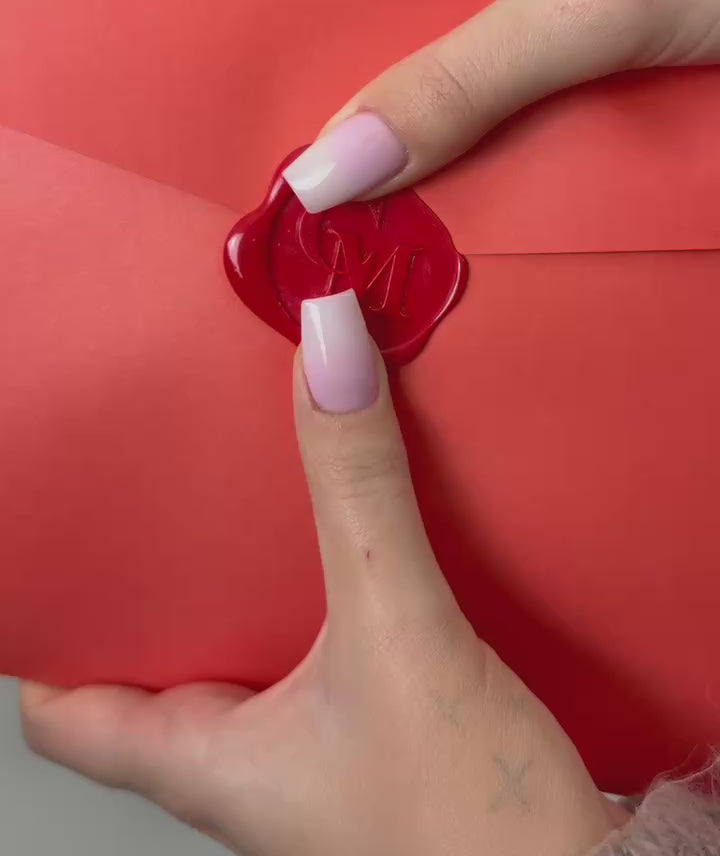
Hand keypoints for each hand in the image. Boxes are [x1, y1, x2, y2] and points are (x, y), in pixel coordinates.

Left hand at [21, 291, 618, 855]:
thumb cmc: (473, 836)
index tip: (61, 547)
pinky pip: (321, 648)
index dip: (50, 638)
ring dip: (248, 575)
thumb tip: (327, 358)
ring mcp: (314, 755)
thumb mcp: (401, 634)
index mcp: (207, 763)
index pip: (68, 716)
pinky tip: (355, 539)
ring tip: (257, 491)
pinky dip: (323, 587)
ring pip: (244, 651)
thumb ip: (361, 490)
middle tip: (166, 485)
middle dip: (160, 576)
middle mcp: (246, 764)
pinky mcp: (380, 736)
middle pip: (156, 665)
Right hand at [273, 0, 719, 212]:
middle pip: (369, 17)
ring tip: (357, 214)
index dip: (267, 26)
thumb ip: (459, 83)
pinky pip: (495, 95)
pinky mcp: (569, 34)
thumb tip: (338, 164)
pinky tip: (446, 198)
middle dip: (338, 99)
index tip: (231, 117)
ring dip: (411, 133)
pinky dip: (475, 144)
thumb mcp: (586, 1)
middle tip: (296, 196)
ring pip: (433, 66)